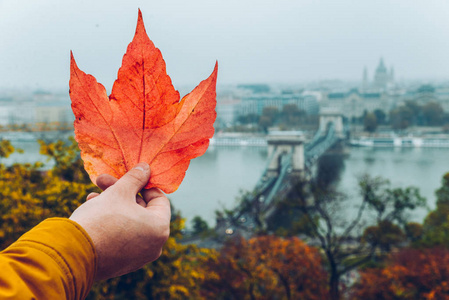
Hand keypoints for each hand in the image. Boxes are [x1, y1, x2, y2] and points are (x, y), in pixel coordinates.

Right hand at [69, 163, 170, 280]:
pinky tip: (92, 210)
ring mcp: (138, 258)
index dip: (144, 184)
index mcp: (160, 229)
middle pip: (141, 210)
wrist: (72, 253)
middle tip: (102, 181)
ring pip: (129, 222)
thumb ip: (135, 178)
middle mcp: (154, 246)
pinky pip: (121, 237)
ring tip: (92, 196)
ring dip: (113, 205)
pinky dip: (111, 223)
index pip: (160, 200)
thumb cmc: (101, 219)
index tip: (131, 176)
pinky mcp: (121, 265)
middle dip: (122, 193)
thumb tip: (146, 168)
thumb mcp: (120, 192)